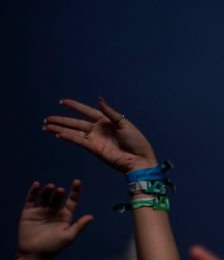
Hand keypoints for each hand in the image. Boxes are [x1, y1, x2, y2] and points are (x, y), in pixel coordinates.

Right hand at [17, 180, 92, 259]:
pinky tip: (36, 185)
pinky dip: (33, 192)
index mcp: (65, 216)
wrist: (35, 253)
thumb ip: (79, 226)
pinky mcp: (28, 212)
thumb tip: (91, 216)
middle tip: (59, 190)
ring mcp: (41, 211)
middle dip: (59, 193)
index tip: (77, 182)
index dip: (75, 191)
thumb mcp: (69, 236)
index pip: (71, 201)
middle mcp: (53, 212)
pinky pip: (31, 199)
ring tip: (51, 187)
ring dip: (48, 191)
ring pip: (45, 197)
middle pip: (57, 198)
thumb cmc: (54, 246)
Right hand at [43, 98, 157, 172]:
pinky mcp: (95, 149)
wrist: (140, 160)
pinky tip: (59, 134)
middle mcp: (98, 130)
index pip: (87, 111)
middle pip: (76, 123)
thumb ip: (110, 112)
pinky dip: (69, 138)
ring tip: (47, 126)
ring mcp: (96, 140)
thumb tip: (99, 99)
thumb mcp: (124, 124)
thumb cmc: (136, 142)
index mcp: (106, 121)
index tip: (62, 102)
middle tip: (47, 118)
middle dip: (62, 120)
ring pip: (74, 132)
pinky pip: (80, 142)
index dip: (75, 106)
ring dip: (60, 129)